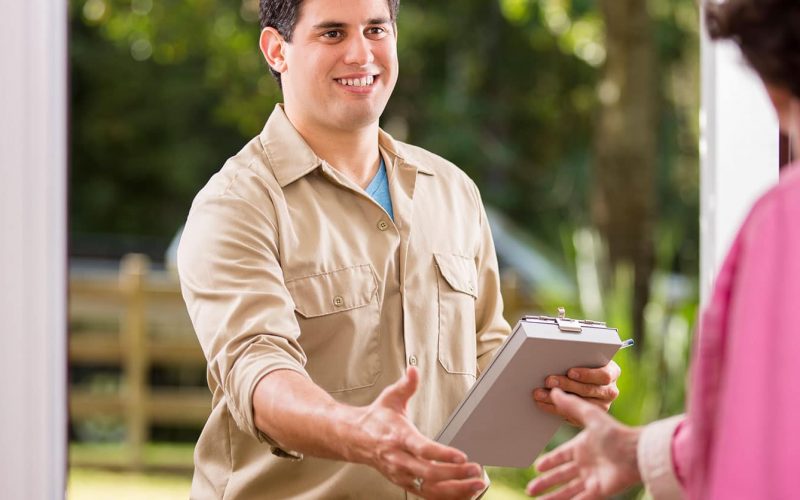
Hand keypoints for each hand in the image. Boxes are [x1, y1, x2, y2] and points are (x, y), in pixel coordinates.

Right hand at [352, 367, 485, 498]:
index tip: (462, 456)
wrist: (353, 438)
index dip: (442, 454)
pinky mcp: (403, 483)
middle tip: (475, 471)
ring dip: (454, 490)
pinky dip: (445, 497)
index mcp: (398, 436)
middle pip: (429, 473)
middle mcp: (399, 459)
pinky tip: (462, 495)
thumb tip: (413, 370)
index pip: (422, 449)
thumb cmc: (375, 418)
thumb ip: (406, 385)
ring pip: (429, 488)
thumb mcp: (390, 397)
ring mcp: (401, 474)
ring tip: (475, 486)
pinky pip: (426, 495)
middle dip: (455, 474)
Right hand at [526, 388, 640, 498]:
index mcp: (583, 447)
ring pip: (567, 491)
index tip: (537, 467)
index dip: (550, 461)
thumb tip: (555, 391)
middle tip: (531, 489)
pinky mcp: (599, 491)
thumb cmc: (615, 433)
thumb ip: (571, 405)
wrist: (635, 453)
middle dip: (546, 482)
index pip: (561, 456)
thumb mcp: (590, 415)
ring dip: (552, 496)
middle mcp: (586, 464)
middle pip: (561, 476)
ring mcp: (592, 479)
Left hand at [533, 361, 620, 423]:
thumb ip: (577, 356)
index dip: (587, 374)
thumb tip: (556, 355)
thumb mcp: (584, 356)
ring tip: (540, 394)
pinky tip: (542, 403)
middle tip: (548, 381)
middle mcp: (610, 391)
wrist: (582, 377)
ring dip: (557, 400)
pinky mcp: (589, 416)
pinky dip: (555, 409)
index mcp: (612, 372)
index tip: (570, 372)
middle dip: (566, 385)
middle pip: (589, 390)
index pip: (604, 375)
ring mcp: (602, 405)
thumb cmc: (582, 361)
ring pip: (580, 405)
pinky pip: (572, 416)